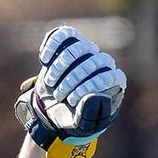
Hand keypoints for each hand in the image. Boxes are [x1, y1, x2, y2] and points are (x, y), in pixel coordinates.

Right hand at [16, 26, 127, 157]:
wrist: (53, 107)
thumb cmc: (72, 116)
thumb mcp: (81, 123)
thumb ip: (90, 114)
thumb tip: (96, 97)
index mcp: (113, 82)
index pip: (112, 76)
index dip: (93, 85)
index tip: (74, 99)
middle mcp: (103, 63)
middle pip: (95, 61)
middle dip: (73, 79)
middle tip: (59, 96)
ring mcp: (87, 51)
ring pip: (80, 47)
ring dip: (61, 65)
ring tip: (51, 83)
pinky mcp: (70, 41)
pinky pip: (65, 34)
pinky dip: (52, 45)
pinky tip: (44, 60)